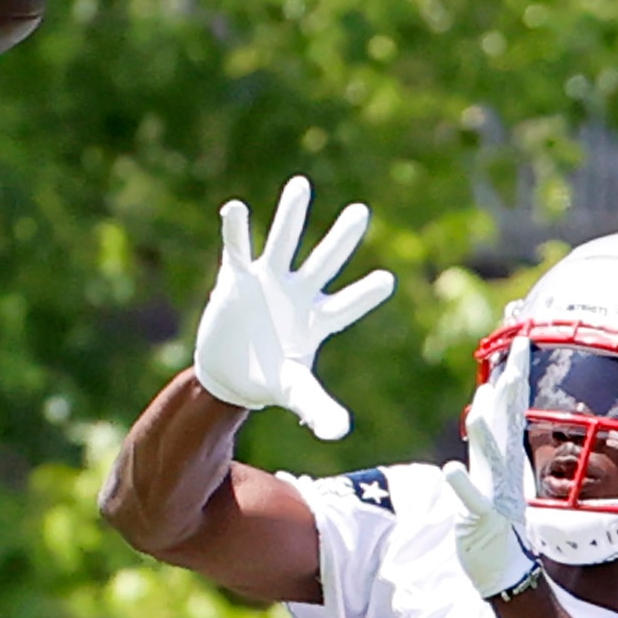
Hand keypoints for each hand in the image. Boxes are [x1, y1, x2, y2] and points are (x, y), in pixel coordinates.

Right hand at [189, 176, 395, 441]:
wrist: (230, 376)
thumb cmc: (270, 381)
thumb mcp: (296, 393)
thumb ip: (318, 408)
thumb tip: (339, 432)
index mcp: (317, 320)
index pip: (345, 306)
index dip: (364, 295)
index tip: (387, 280)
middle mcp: (297, 294)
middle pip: (323, 262)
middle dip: (341, 240)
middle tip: (361, 212)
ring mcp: (268, 282)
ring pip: (282, 243)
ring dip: (291, 216)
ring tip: (300, 185)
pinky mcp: (236, 278)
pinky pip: (237, 249)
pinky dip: (236, 230)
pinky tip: (235, 209)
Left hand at [442, 349, 537, 599]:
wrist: (505, 567)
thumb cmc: (496, 521)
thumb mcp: (494, 473)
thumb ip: (490, 438)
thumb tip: (487, 400)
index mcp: (507, 458)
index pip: (514, 409)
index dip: (516, 375)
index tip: (521, 343)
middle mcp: (503, 470)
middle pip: (508, 422)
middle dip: (511, 389)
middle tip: (516, 356)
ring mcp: (493, 493)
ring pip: (489, 457)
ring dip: (484, 432)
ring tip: (478, 406)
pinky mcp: (479, 517)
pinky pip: (469, 499)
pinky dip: (461, 484)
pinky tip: (450, 469)